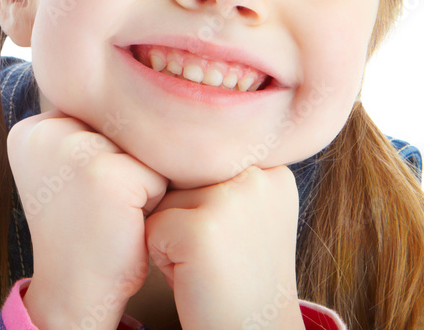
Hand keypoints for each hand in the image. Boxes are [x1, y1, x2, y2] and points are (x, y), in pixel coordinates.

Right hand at [7, 109, 168, 329]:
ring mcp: (73, 150)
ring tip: (113, 212)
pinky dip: (153, 199)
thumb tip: (140, 100)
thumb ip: (85, 132)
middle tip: (99, 206)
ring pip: (141, 146)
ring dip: (141, 179)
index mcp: (31, 129)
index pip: (98, 116)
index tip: (83, 192)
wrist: (74, 292)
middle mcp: (44, 131)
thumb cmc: (81, 230)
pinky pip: (157, 171)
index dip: (105, 155)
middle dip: (124, 165)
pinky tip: (125, 222)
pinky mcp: (105, 174)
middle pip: (121, 126)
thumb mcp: (67, 169)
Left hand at [144, 165, 303, 329]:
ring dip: (171, 234)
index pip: (200, 164)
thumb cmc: (240, 277)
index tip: (231, 239)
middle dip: (184, 217)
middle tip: (217, 255)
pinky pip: (151, 229)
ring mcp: (230, 200)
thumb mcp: (245, 213)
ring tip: (207, 264)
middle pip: (180, 179)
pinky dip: (161, 258)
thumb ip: (220, 176)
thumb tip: (160, 146)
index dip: (201, 205)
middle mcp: (256, 176)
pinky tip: (196, 276)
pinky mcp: (201, 229)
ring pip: (162, 201)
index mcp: (271, 168)